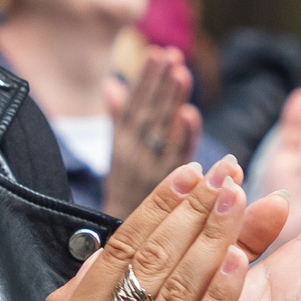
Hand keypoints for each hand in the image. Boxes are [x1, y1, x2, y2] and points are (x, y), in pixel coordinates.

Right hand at [23, 162, 259, 300]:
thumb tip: (108, 253)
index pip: (117, 249)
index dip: (157, 207)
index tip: (189, 175)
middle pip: (151, 259)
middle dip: (192, 210)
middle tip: (224, 175)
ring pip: (179, 290)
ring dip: (214, 240)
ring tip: (241, 201)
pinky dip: (222, 297)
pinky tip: (242, 263)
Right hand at [102, 47, 201, 216]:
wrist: (128, 248)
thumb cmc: (127, 192)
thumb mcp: (118, 153)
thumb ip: (118, 117)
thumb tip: (111, 83)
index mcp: (122, 145)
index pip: (133, 106)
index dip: (145, 79)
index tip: (155, 52)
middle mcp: (134, 156)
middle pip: (148, 114)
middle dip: (159, 83)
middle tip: (171, 54)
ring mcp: (151, 173)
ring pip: (161, 132)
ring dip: (171, 102)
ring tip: (181, 72)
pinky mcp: (170, 191)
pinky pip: (176, 161)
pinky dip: (182, 138)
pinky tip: (189, 116)